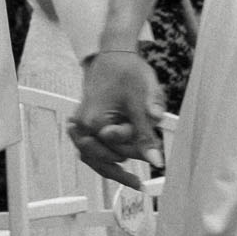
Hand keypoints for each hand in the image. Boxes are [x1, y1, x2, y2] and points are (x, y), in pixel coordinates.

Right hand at [71, 47, 166, 187]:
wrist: (114, 53)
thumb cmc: (128, 72)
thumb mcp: (142, 102)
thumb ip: (146, 134)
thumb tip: (157, 162)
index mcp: (93, 121)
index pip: (119, 149)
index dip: (139, 149)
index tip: (157, 147)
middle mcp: (81, 126)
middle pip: (104, 158)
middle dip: (126, 158)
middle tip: (147, 169)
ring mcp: (79, 125)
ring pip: (93, 158)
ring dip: (112, 170)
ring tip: (134, 183)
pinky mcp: (82, 124)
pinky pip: (90, 149)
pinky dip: (104, 160)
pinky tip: (120, 169)